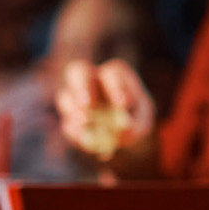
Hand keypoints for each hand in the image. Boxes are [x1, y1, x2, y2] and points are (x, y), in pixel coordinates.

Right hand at [55, 59, 155, 173]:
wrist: (123, 134)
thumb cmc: (136, 118)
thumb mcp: (142, 120)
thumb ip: (136, 123)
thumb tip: (125, 127)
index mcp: (114, 74)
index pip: (111, 74)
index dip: (116, 87)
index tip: (122, 104)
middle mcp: (91, 80)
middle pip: (79, 71)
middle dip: (82, 87)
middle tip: (88, 105)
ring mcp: (75, 98)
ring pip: (66, 96)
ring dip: (73, 109)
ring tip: (85, 121)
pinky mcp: (69, 119)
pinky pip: (67, 122)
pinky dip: (74, 130)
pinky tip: (82, 137)